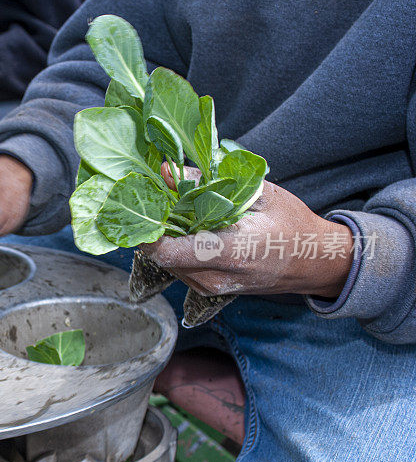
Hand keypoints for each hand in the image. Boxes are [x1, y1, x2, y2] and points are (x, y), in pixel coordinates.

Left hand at [142, 165, 353, 298]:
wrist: (314, 263)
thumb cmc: (291, 223)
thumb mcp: (257, 193)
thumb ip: (208, 182)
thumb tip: (167, 171)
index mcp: (229, 251)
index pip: (166, 250)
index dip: (148, 227)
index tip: (146, 203)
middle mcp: (214, 277)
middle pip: (160, 255)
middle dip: (155, 227)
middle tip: (159, 201)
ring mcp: (209, 288)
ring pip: (166, 262)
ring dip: (165, 238)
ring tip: (178, 213)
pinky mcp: (207, 290)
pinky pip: (178, 268)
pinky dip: (177, 247)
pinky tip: (190, 229)